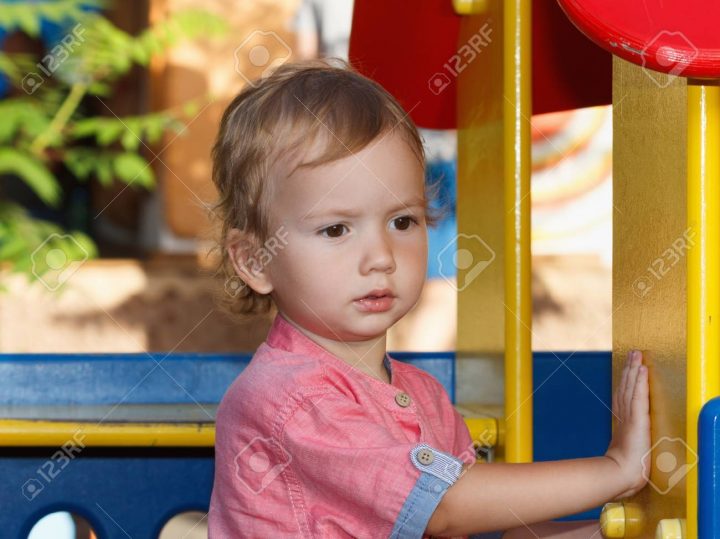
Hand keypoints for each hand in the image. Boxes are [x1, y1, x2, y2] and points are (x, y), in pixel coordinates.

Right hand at [604, 350, 650, 498]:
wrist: (620, 475)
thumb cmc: (624, 470)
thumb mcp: (625, 454)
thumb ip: (625, 446)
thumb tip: (622, 450)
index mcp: (622, 423)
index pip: (624, 396)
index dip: (626, 380)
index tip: (629, 367)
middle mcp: (624, 416)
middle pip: (626, 387)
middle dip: (629, 369)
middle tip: (633, 352)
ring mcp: (630, 416)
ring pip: (631, 387)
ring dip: (634, 370)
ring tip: (637, 355)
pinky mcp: (638, 419)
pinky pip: (639, 396)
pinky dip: (640, 381)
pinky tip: (642, 369)